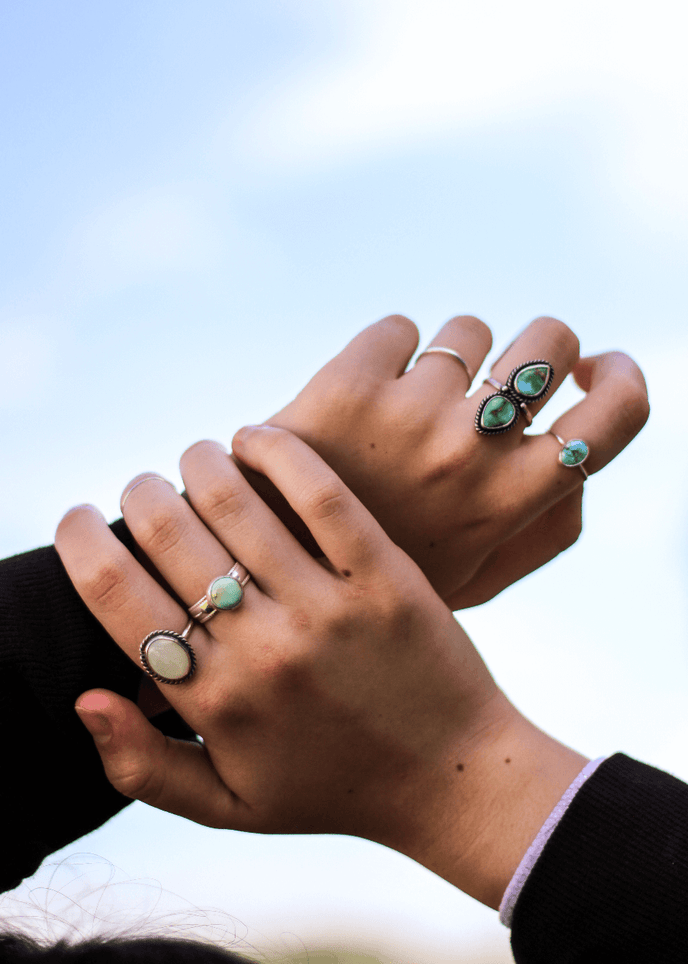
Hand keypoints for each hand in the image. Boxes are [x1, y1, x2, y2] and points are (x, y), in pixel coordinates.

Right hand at [57, 429, 585, 907]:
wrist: (450, 779)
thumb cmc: (330, 789)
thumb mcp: (228, 805)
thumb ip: (141, 766)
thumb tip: (82, 698)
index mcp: (214, 701)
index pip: (117, 598)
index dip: (81, 543)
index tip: (77, 520)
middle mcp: (263, 650)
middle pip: (168, 535)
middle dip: (138, 495)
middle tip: (143, 489)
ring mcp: (328, 608)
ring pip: (235, 502)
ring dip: (199, 462)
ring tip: (197, 458)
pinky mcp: (386, 575)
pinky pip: (320, 493)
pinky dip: (277, 450)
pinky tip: (255, 436)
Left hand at [253, 314, 648, 608]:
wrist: (263, 568)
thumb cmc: (381, 569)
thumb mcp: (475, 576)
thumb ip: (543, 529)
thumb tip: (577, 459)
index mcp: (509, 501)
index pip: (617, 414)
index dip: (621, 376)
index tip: (598, 367)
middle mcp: (470, 450)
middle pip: (550, 340)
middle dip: (535, 347)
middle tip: (498, 376)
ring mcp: (409, 412)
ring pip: (467, 331)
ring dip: (447, 360)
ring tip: (402, 412)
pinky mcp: (346, 382)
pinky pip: (398, 328)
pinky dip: (385, 353)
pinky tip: (357, 401)